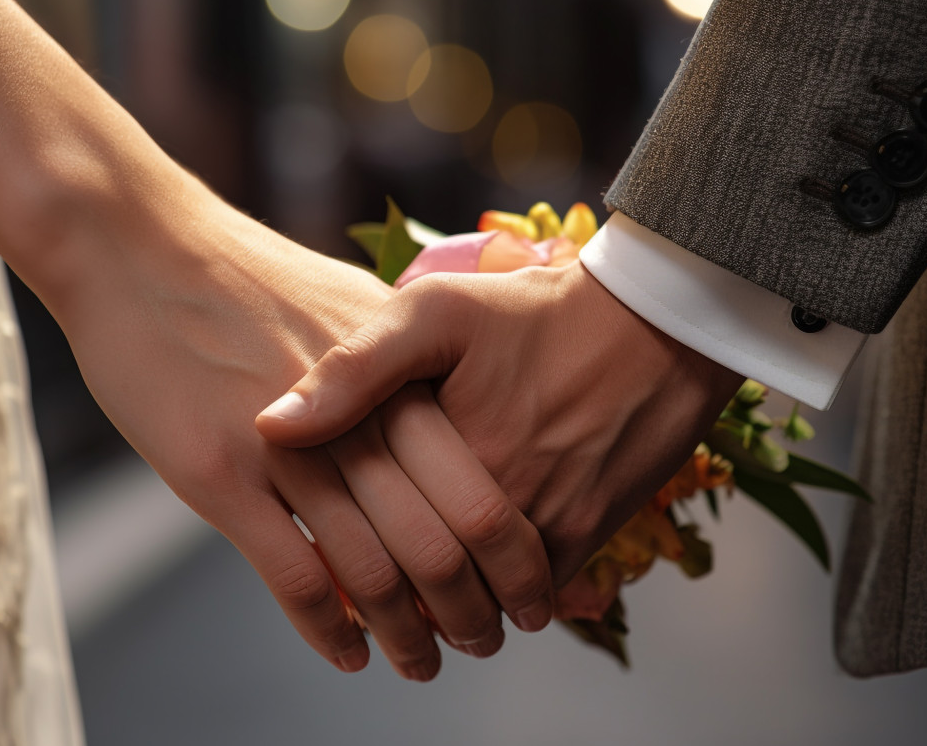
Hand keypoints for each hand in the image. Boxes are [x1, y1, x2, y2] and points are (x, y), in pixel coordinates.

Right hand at [50, 182, 552, 679]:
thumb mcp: (349, 307)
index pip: (482, 493)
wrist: (142, 247)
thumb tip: (445, 426)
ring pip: (372, 573)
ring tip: (420, 664)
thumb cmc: (245, 280)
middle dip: (472, 613)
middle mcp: (358, 417)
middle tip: (482, 642)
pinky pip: (295, 577)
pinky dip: (329, 630)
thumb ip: (401, 372)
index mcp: (398, 377)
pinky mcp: (221, 475)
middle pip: (439, 545)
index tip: (526, 597)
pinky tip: (347, 653)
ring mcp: (289, 450)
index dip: (515, 562)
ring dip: (406, 637)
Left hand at [256, 262, 742, 583]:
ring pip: (484, 602)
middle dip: (402, 612)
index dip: (345, 573)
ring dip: (456, 609)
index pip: (372, 545)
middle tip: (384, 613)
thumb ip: (354, 369)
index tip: (333, 578)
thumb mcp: (435, 312)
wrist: (655, 321)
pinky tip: (488, 576)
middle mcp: (496, 499)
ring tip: (432, 602)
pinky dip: (509, 594)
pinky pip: (540, 591)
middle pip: (427, 589)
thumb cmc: (534, 312)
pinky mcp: (593, 530)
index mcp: (442, 450)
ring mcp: (549, 522)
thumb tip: (271, 425)